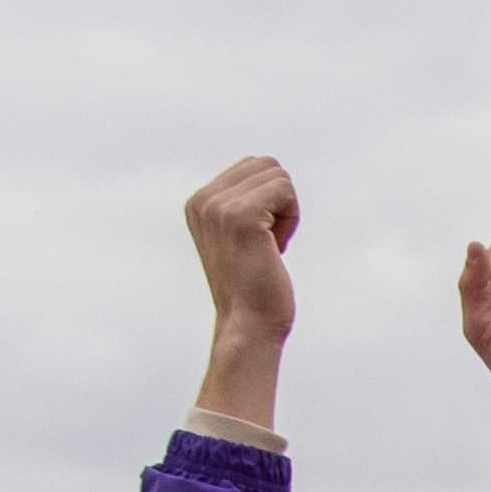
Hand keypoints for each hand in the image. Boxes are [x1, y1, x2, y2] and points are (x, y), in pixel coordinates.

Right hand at [184, 158, 296, 439]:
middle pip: (267, 164)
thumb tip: (266, 166)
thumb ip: (243, 201)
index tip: (259, 238)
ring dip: (287, 212)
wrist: (248, 327)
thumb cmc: (253, 289)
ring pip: (278, 175)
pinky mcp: (241, 215)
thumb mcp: (240, 236)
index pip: (253, 166)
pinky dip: (292, 218)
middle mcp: (203, 200)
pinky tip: (277, 248)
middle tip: (269, 242)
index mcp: (198, 202)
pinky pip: (285, 189)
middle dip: (280, 201)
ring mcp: (219, 207)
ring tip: (270, 247)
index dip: (270, 200)